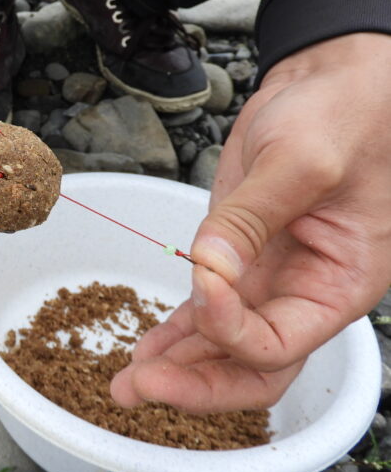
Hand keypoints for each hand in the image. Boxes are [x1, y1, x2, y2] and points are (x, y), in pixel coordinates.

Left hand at [111, 32, 390, 412]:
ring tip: (127, 382)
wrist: (329, 82)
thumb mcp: (302, 163)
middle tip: (139, 389)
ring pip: (224, 344)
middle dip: (195, 383)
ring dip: (176, 365)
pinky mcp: (237, 253)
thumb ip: (251, 219)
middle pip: (252, 364)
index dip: (233, 331)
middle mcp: (302, 291)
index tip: (203, 288)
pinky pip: (209, 308)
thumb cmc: (345, 115)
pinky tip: (147, 349)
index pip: (280, 341)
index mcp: (337, 282)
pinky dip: (178, 331)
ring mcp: (265, 274)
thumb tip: (208, 269)